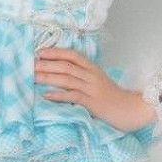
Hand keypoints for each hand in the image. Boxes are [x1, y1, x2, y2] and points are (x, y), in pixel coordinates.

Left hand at [34, 47, 157, 132]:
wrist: (132, 109)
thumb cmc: (113, 98)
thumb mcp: (99, 83)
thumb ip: (83, 78)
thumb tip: (62, 76)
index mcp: (93, 68)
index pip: (72, 55)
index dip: (56, 52)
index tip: (40, 52)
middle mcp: (91, 75)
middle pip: (66, 65)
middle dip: (46, 64)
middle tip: (29, 64)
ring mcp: (92, 88)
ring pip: (67, 79)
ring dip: (48, 77)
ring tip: (33, 77)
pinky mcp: (93, 102)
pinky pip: (73, 96)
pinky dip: (58, 95)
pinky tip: (46, 95)